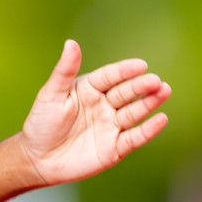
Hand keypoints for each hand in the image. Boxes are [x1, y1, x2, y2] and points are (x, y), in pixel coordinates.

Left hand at [18, 38, 170, 187]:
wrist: (37, 159)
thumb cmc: (41, 123)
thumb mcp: (50, 94)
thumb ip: (64, 70)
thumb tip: (71, 42)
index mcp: (89, 88)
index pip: (110, 76)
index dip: (125, 71)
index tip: (141, 65)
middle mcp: (104, 105)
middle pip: (126, 93)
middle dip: (142, 86)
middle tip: (156, 80)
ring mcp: (111, 126)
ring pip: (134, 112)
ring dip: (150, 103)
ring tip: (164, 91)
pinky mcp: (115, 148)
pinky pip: (134, 137)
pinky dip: (148, 129)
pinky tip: (161, 119)